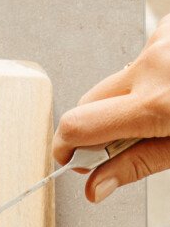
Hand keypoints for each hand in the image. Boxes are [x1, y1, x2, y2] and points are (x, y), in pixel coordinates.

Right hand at [53, 12, 169, 201]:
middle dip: (97, 126)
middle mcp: (153, 65)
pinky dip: (152, 75)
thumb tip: (96, 186)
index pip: (78, 124)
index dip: (66, 146)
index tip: (71, 159)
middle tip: (122, 146)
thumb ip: (137, 165)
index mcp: (156, 103)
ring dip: (130, 100)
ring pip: (119, 79)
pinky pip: (144, 56)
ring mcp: (162, 39)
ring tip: (168, 111)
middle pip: (90, 100)